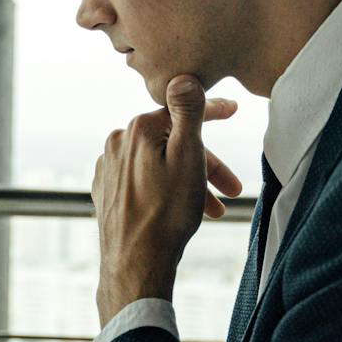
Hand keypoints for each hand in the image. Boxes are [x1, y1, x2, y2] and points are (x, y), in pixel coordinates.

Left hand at [92, 77, 241, 324]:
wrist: (135, 265)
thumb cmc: (166, 215)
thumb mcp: (188, 157)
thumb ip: (187, 113)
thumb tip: (183, 76)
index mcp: (137, 129)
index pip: (181, 110)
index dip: (213, 112)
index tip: (235, 111)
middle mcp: (117, 143)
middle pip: (172, 142)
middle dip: (207, 163)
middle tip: (234, 189)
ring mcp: (108, 169)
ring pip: (159, 164)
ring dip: (190, 182)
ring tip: (213, 210)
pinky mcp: (106, 192)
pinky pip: (143, 181)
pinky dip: (166, 189)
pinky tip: (180, 209)